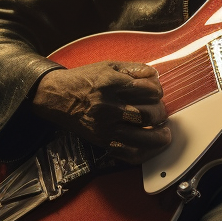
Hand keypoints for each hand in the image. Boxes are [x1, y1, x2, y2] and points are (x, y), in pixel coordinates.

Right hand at [30, 62, 169, 164]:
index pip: (149, 91)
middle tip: (159, 111)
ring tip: (164, 132)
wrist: (57, 97)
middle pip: (149, 114)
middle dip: (160, 113)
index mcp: (112, 84)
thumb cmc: (85, 80)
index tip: (155, 93)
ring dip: (159, 136)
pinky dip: (146, 153)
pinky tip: (151, 146)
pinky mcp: (102, 142)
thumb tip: (156, 77)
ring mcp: (105, 127)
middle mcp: (108, 107)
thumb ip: (135, 69)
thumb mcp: (109, 66)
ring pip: (143, 137)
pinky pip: (129, 154)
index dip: (158, 92)